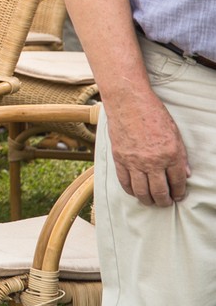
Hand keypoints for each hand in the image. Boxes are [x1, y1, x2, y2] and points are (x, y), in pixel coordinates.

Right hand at [107, 91, 189, 206]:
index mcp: (171, 154)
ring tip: (151, 202)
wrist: (128, 102)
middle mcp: (153, 161)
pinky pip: (125, 181)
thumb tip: (185, 174)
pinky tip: (135, 192)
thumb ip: (180, 155)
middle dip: (164, 201)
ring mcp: (134, 161)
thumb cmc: (153, 114)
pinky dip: (130, 190)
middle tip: (166, 203)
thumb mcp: (174, 133)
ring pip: (142, 191)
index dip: (180, 192)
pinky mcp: (120, 159)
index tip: (178, 196)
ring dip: (148, 200)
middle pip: (160, 191)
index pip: (178, 182)